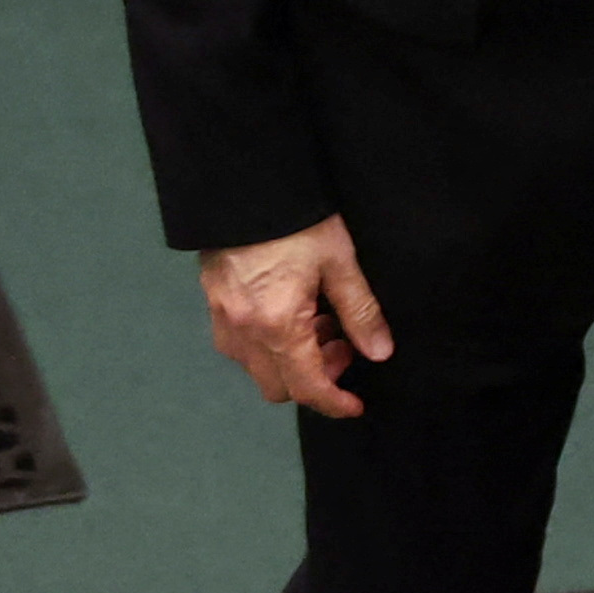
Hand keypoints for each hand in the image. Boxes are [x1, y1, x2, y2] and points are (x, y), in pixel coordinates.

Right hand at [198, 217, 392, 415]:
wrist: (243, 186)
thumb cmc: (296, 221)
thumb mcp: (338, 262)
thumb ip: (360, 311)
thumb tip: (379, 352)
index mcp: (277, 327)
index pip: (306, 387)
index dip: (334, 402)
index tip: (355, 406)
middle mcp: (244, 334)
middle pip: (279, 386)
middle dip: (315, 378)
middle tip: (341, 346)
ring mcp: (223, 321)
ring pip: (258, 368)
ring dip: (291, 361)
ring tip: (319, 322)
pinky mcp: (213, 305)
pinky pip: (241, 346)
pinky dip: (268, 344)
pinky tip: (290, 312)